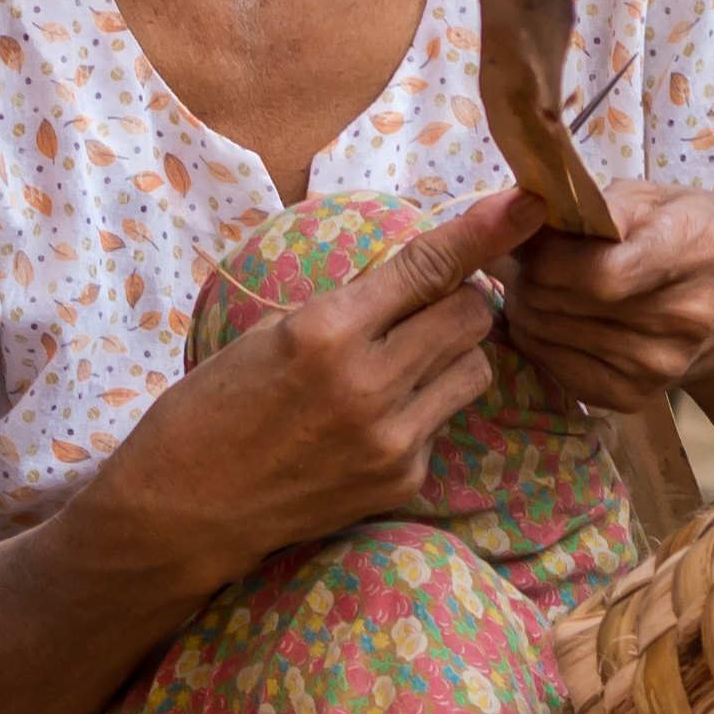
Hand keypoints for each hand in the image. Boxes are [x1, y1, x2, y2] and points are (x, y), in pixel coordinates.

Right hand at [128, 186, 545, 557]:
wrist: (182, 510)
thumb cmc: (213, 406)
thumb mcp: (270, 332)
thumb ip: (349, 306)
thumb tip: (418, 275)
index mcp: (326, 331)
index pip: (428, 267)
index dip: (486, 229)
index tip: (532, 202)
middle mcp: (369, 384)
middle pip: (472, 315)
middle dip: (461, 298)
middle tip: (429, 304)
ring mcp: (392, 439)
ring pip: (475, 369)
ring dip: (454, 353)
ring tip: (403, 362)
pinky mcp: (403, 481)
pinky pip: (445, 421)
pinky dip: (424, 409)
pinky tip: (374, 420)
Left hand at [502, 181, 713, 413]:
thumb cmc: (691, 237)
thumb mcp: (662, 199)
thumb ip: (604, 205)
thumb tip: (539, 214)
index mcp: (693, 252)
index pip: (601, 272)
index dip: (547, 254)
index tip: (530, 235)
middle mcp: (683, 317)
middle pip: (567, 302)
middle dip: (528, 275)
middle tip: (525, 257)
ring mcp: (660, 364)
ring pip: (550, 335)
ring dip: (527, 306)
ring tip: (537, 284)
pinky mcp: (635, 395)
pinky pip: (556, 368)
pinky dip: (537, 340)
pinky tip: (549, 317)